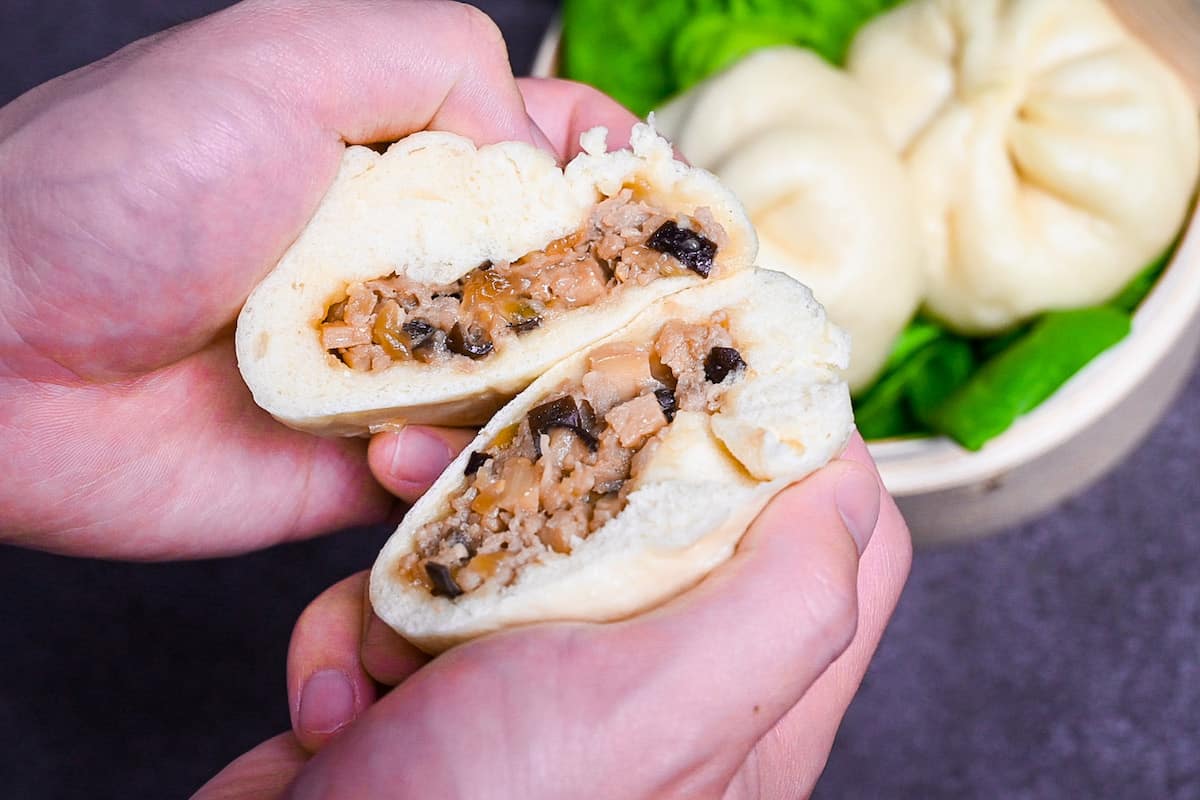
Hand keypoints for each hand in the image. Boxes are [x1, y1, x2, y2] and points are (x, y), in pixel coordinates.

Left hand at [0, 0, 626, 559]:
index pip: (553, 156)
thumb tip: (544, 151)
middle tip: (663, 322)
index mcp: (401, 154)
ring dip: (545, 395)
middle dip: (618, 302)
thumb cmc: (127, 185)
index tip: (679, 212)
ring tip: (535, 396)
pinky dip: (442, 468)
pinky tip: (390, 458)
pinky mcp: (354, 466)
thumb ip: (439, 62)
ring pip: (522, 387)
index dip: (625, 181)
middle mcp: (410, 262)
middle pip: (561, 282)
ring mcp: (387, 368)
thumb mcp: (283, 58)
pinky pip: (445, 474)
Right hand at [194, 435, 911, 798]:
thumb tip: (847, 480)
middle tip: (509, 419)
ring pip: (517, 535)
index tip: (726, 360)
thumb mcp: (661, 712)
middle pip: (662, 509)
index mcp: (745, 701)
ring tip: (389, 569)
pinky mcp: (440, 689)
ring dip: (433, 536)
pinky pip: (416, 595)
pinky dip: (360, 629)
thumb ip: (788, 600)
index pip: (841, 547)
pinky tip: (342, 699)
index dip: (801, 441)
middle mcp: (657, 692)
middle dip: (574, 457)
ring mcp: (543, 690)